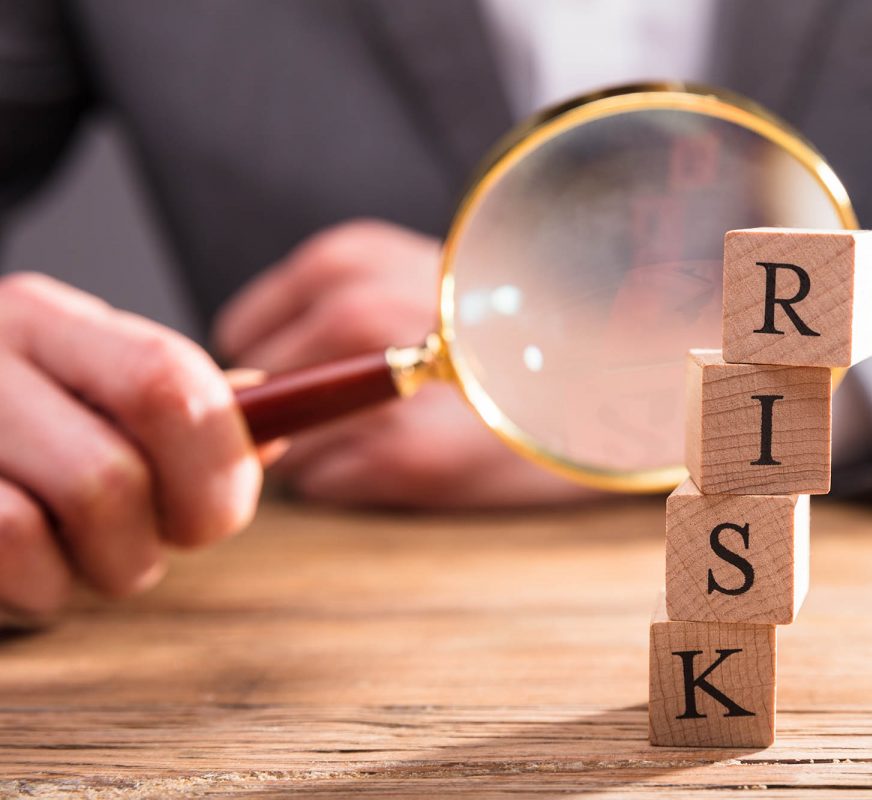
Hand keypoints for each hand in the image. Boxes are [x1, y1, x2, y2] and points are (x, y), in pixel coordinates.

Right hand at [0, 273, 260, 626]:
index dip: (219, 460)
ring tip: (86, 557)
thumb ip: (181, 409)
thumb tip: (279, 418)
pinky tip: (28, 571)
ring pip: (81, 504)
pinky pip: (9, 544)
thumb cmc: (12, 438)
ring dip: (108, 563)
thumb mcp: (91, 399)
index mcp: (50, 321)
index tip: (221, 510)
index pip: (168, 378)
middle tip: (160, 544)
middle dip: (171, 526)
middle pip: (129, 454)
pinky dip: (39, 585)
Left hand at [215, 219, 598, 507]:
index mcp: (350, 261)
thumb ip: (332, 304)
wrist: (611, 356)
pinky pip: (326, 484)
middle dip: (287, 413)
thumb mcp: (411, 276)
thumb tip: (241, 375)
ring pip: (287, 442)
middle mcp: (354, 314)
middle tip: (348, 418)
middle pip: (259, 390)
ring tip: (389, 435)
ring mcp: (379, 389)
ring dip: (319, 452)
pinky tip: (414, 459)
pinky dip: (354, 482)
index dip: (271, 365)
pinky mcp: (408, 455)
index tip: (304, 383)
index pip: (244, 331)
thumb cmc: (510, 323)